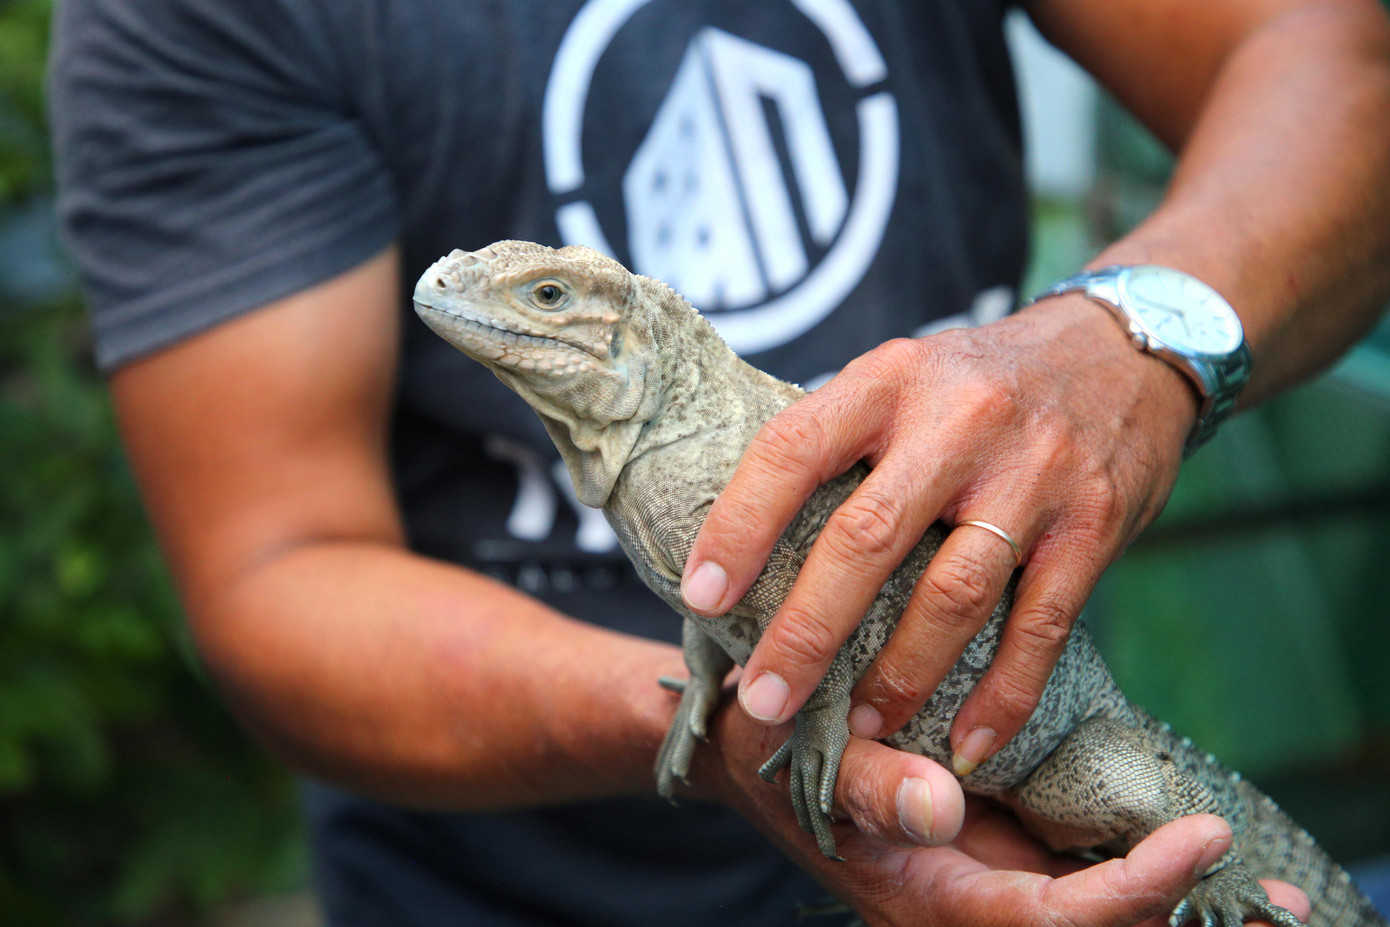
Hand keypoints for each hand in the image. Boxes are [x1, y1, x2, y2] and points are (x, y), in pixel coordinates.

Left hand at [681, 295, 1196, 769]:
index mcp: (890, 380)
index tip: (699, 597)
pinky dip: (1001, 696)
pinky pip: (1041, 626)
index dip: (740, 525)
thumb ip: (840, 439)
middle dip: (807, 631)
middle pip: (868, 538)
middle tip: (764, 698)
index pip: (795, 448)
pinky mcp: (1093, 525)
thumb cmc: (980, 381)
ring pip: (953, 594)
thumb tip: (741, 530)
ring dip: (898, 675)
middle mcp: (959, 421)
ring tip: (857, 728)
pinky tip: (963, 745)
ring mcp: (1033, 475)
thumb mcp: (902, 375)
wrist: (1122, 349)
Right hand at [688, 695, 1309, 926]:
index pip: (1048, 920)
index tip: (1195, 838)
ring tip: (1271, 892)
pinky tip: (1193, 847)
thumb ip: (868, 788)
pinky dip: (1142, 865)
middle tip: (1284, 900)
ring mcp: (990, 874)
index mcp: (929, 895)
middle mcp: (970, 897)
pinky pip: (1081, 866)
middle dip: (1180, 918)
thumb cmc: (771, 752)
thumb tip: (940, 807)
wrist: (755, 746)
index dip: (1127, 893)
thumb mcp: (803, 759)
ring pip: (1094, 907)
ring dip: (1175, 902)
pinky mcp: (1001, 840)